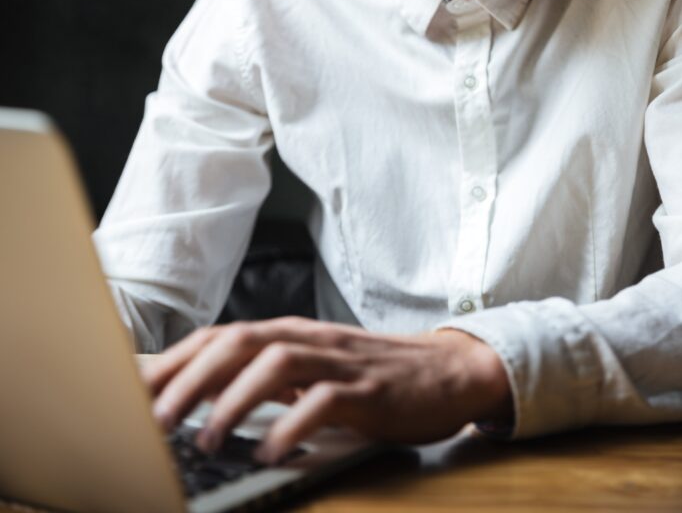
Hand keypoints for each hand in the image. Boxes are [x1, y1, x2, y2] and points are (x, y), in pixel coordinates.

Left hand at [141, 316, 512, 462]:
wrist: (444, 371)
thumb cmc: (367, 374)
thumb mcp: (310, 369)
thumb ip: (263, 375)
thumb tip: (199, 394)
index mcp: (288, 333)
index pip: (220, 336)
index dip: (175, 359)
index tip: (133, 388)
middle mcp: (308, 339)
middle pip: (240, 342)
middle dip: (191, 378)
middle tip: (155, 419)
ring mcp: (338, 361)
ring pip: (276, 363)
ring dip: (234, 400)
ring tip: (207, 440)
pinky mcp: (368, 390)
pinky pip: (325, 402)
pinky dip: (293, 425)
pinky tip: (271, 453)